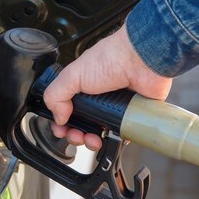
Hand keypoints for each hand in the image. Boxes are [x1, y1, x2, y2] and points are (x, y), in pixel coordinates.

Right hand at [43, 24, 172, 150]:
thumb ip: (56, 94)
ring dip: (93, 141)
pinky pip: (121, 133)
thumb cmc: (112, 58)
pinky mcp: (130, 114)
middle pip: (80, 125)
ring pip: (99, 132)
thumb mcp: (73, 74)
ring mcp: (113, 106)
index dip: (60, 122)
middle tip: (78, 135)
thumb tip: (57, 116)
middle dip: (75, 134)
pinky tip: (112, 138)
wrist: (142, 60)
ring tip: (94, 140)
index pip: (64, 110)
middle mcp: (96, 97)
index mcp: (81, 87)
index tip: (61, 129)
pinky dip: (116, 140)